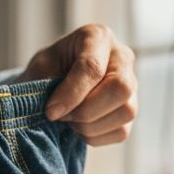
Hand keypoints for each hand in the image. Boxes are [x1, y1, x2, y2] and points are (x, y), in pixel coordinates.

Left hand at [22, 24, 136, 146]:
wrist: (56, 80)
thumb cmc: (50, 68)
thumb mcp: (42, 67)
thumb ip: (46, 83)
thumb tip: (56, 111)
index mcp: (98, 37)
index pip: (93, 67)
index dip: (71, 94)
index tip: (51, 111)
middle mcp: (122, 57)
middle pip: (121, 88)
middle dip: (87, 110)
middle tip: (63, 116)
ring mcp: (132, 84)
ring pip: (126, 111)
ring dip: (91, 126)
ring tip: (70, 121)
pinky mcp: (130, 109)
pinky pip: (121, 131)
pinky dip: (95, 136)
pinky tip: (79, 127)